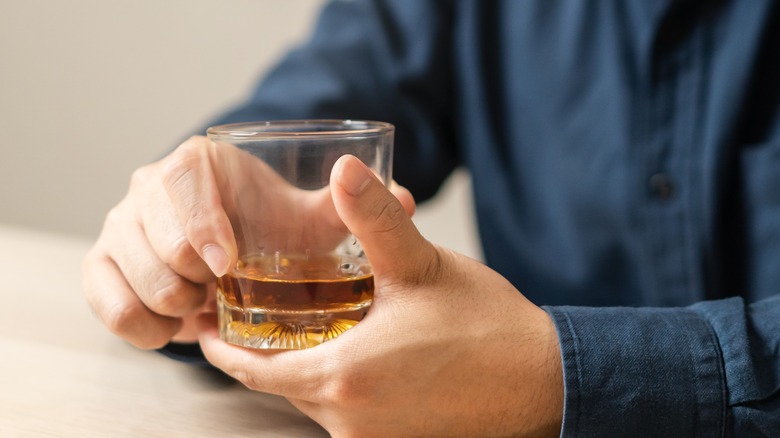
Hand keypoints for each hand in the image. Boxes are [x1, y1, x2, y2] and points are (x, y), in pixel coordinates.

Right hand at [82, 137, 414, 347]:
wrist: (231, 241)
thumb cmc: (272, 228)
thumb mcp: (312, 219)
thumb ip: (352, 209)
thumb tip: (406, 198)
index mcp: (197, 163)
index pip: (183, 181)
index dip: (202, 224)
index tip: (229, 263)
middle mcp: (148, 187)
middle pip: (154, 235)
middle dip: (195, 276)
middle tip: (227, 289)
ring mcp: (119, 225)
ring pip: (130, 274)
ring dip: (174, 302)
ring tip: (208, 304)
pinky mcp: (102, 265)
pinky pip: (107, 304)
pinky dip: (143, 325)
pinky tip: (179, 325)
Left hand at [197, 155, 563, 436]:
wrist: (543, 381)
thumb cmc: (486, 326)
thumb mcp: (421, 267)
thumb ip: (374, 220)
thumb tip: (342, 171)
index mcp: (343, 376)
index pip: (252, 370)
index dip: (222, 347)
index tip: (204, 325)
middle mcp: (348, 420)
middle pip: (281, 385)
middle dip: (265, 351)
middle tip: (260, 311)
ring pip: (314, 400)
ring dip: (304, 366)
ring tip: (309, 325)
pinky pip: (346, 413)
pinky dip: (338, 384)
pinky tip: (358, 351)